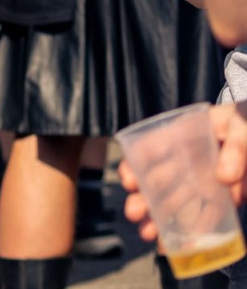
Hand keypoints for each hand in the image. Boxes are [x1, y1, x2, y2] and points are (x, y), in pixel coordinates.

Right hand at [121, 103, 246, 242]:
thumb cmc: (246, 121)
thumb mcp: (241, 125)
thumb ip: (235, 147)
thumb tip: (224, 177)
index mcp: (184, 136)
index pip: (151, 149)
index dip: (136, 164)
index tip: (130, 181)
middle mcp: (188, 161)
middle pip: (158, 181)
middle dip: (143, 198)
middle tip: (134, 213)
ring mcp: (203, 181)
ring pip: (176, 203)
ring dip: (160, 219)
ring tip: (149, 235)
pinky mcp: (222, 198)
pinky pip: (206, 216)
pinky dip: (195, 231)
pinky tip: (180, 245)